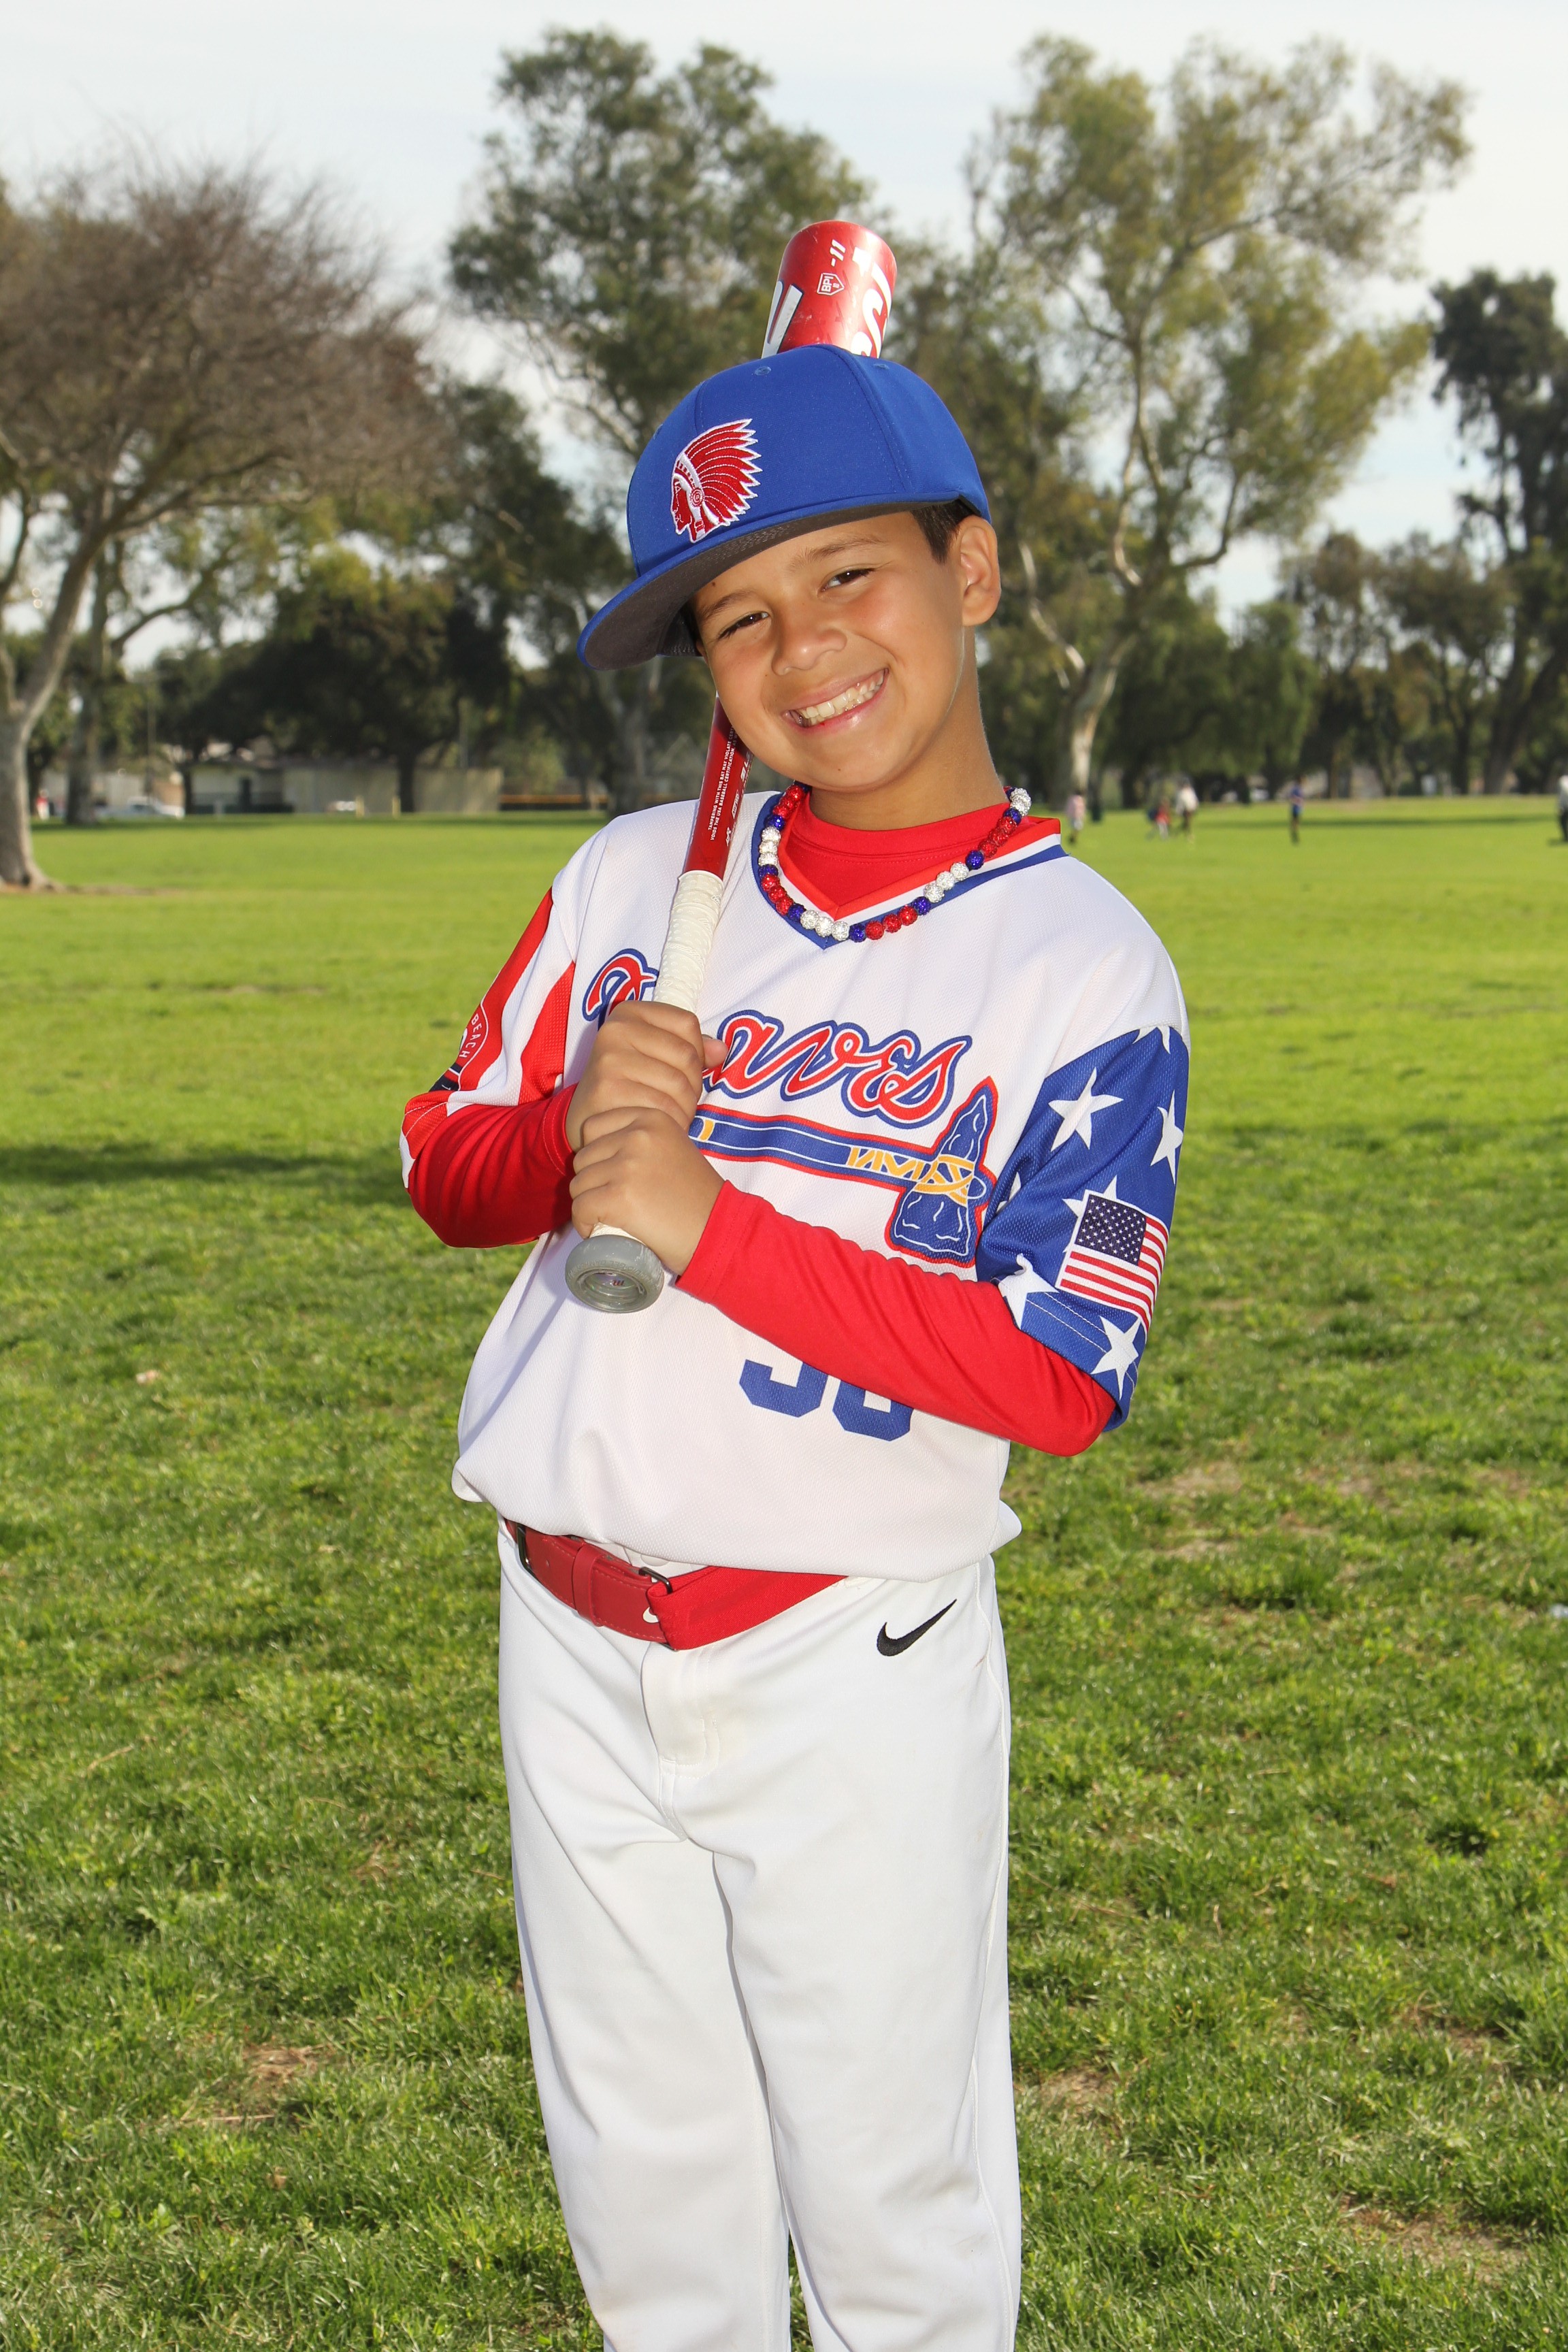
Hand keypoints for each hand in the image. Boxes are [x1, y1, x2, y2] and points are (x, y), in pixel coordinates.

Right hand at [565, 1002, 725, 1152]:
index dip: (696, 1052)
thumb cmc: (627, 1086)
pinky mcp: (607, 1090)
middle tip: (680, 1102)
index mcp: (628, 1013)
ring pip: (679, 1085)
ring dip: (685, 1109)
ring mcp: (609, 1059)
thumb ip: (689, 1048)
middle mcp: (615, 1030)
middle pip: (686, 1055)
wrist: (586, 1122)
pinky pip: (663, 1108)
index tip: (680, 1071)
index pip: (687, 1023)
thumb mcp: (654, 1057)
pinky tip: (659, 1126)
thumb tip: (721, 1050)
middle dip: (693, 1086)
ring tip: (672, 1116)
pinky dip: (671, 1123)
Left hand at [569, 1108, 722, 1273]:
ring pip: (579, 1184)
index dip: (596, 1155)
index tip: (611, 1176)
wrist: (718, 1230)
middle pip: (584, 1157)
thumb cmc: (697, 1197)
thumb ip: (643, 1140)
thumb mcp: (674, 1148)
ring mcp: (627, 1165)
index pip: (594, 1126)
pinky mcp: (619, 1196)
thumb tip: (602, 1152)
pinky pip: (581, 1208)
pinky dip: (584, 1224)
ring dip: (588, 1204)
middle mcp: (638, 1135)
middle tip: (611, 1202)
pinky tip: (598, 1231)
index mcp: (651, 1118)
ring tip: (608, 1218)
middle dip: (592, 1182)